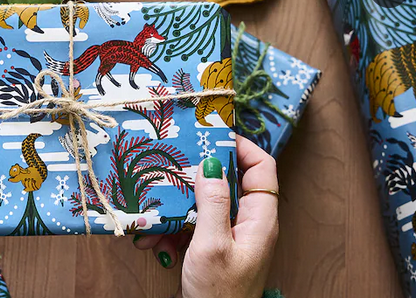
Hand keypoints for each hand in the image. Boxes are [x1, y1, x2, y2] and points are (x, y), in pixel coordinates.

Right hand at [134, 136, 278, 297]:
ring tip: (155, 217)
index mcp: (260, 219)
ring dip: (176, 207)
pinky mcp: (212, 247)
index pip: (262, 167)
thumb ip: (214, 202)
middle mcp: (248, 222)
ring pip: (203, 202)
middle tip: (173, 165)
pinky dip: (171, 228)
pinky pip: (192, 224)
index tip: (211, 134)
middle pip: (227, 181)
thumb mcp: (212, 245)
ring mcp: (229, 235)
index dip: (241, 146)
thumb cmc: (220, 295)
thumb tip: (212, 163)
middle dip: (195, 176)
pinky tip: (154, 241)